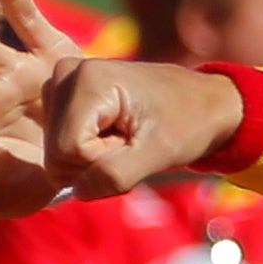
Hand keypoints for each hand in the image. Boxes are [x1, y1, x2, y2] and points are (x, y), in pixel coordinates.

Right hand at [8, 56, 248, 209]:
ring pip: (58, 151)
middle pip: (57, 153)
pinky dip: (89, 149)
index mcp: (88, 80)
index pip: (67, 152)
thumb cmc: (189, 123)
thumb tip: (76, 190)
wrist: (205, 102)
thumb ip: (114, 176)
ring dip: (93, 157)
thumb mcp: (158, 154)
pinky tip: (115, 132)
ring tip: (126, 135)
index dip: (102, 162)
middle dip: (95, 161)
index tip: (135, 143)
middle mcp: (67, 73)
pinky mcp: (65, 92)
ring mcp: (63, 81)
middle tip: (131, 141)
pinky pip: (61, 143)